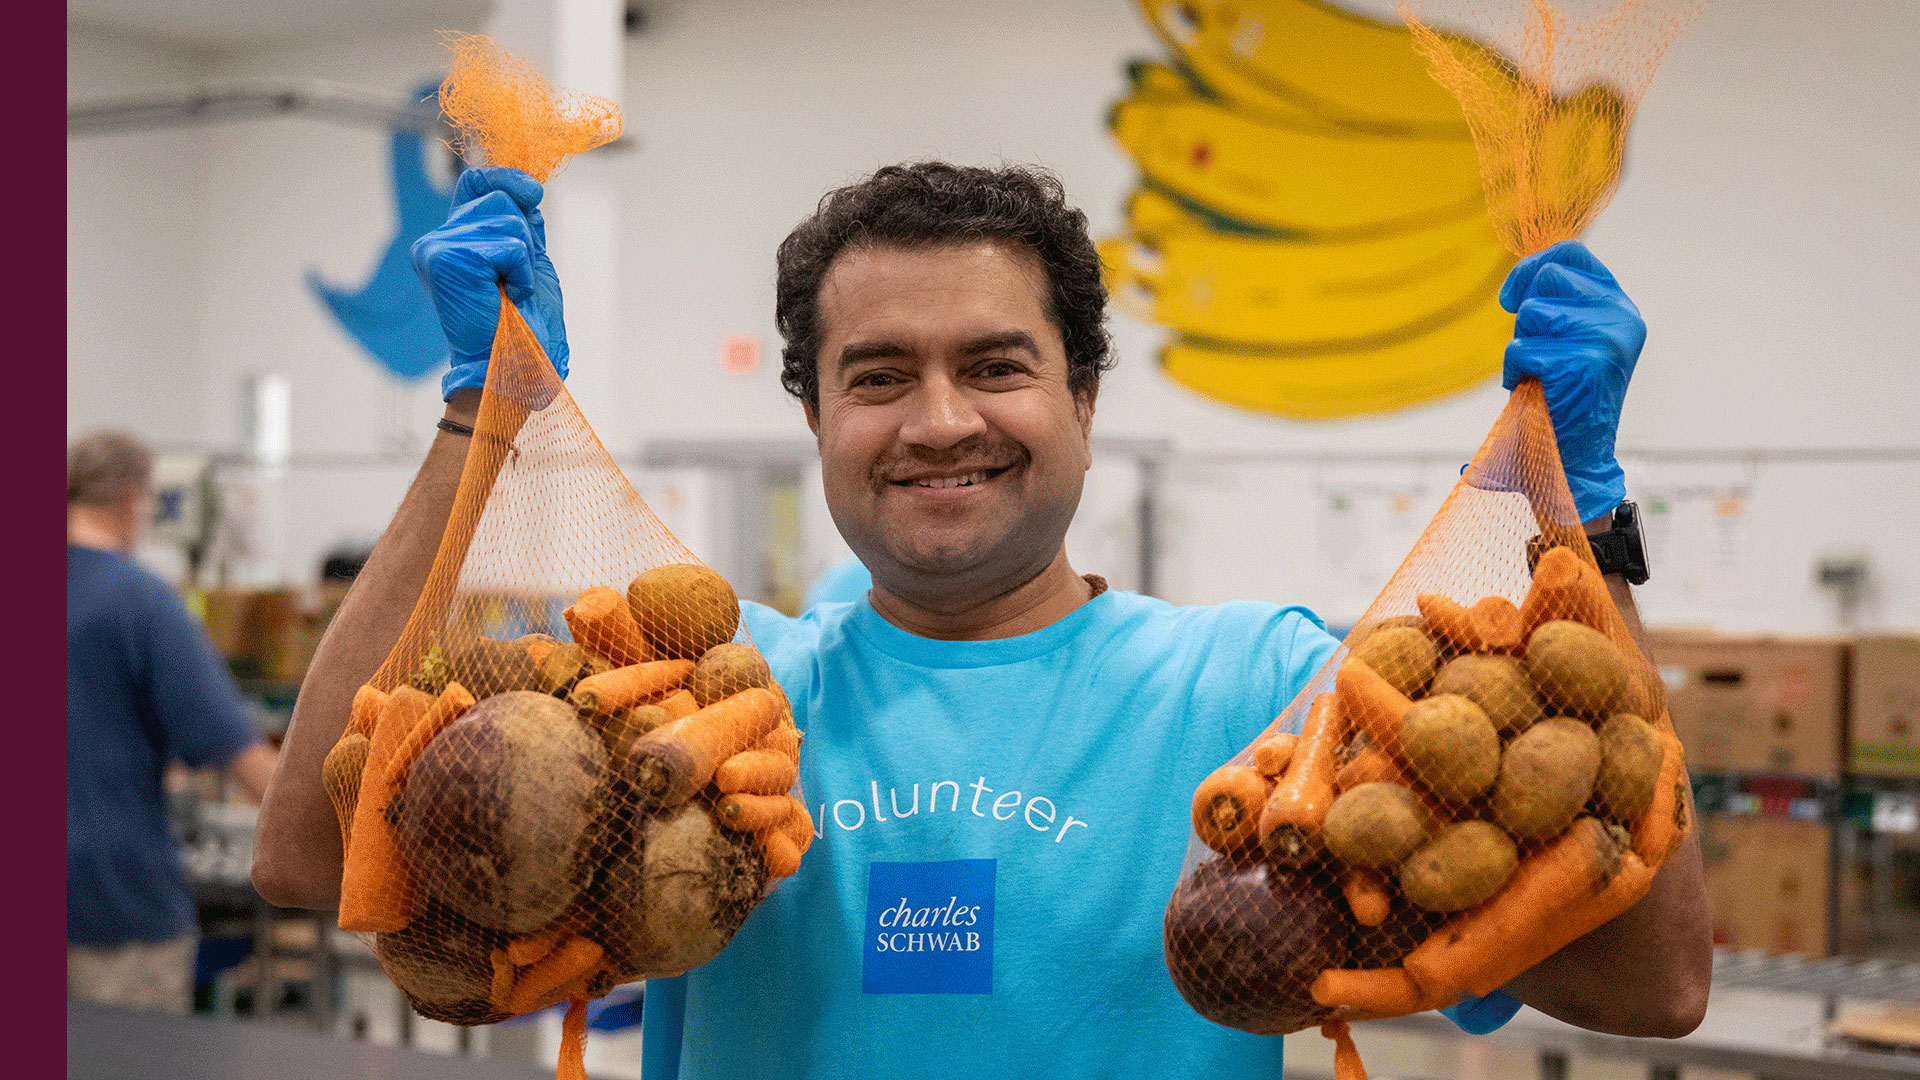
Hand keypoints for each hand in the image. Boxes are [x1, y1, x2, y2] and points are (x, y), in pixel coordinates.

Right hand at [411, 167, 568, 400]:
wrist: (512, 369)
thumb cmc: (522, 330)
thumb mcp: (528, 267)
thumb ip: (521, 229)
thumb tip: (525, 189)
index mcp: (454, 243)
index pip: (475, 183)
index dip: (506, 177)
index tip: (533, 192)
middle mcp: (437, 242)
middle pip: (497, 197)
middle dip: (524, 238)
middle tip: (516, 282)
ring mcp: (437, 249)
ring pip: (505, 217)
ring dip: (524, 259)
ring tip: (510, 292)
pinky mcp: (446, 259)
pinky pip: (508, 244)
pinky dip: (521, 271)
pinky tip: (507, 296)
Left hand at [1500, 240, 1644, 522]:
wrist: (1576, 462)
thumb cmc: (1562, 401)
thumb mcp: (1570, 342)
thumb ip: (1560, 305)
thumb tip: (1528, 269)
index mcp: (1620, 308)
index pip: (1572, 254)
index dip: (1533, 266)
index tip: (1512, 296)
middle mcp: (1621, 317)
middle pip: (1547, 277)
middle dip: (1524, 314)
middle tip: (1534, 351)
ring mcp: (1606, 338)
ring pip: (1531, 313)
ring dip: (1520, 348)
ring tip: (1540, 377)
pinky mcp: (1583, 361)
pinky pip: (1522, 348)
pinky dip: (1515, 372)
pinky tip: (1534, 392)